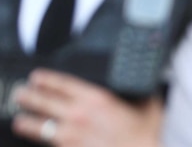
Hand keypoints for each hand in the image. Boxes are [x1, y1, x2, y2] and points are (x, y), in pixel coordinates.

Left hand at [12, 69, 162, 146]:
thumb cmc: (145, 135)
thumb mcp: (148, 105)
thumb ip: (140, 94)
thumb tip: (144, 87)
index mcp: (97, 99)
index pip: (64, 84)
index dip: (48, 79)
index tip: (37, 77)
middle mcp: (80, 116)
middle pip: (46, 104)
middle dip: (30, 97)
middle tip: (20, 93)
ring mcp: (73, 137)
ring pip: (42, 128)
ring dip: (28, 123)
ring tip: (20, 120)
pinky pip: (52, 145)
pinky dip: (44, 142)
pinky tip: (40, 142)